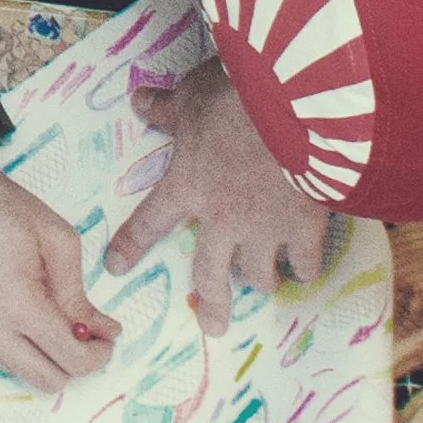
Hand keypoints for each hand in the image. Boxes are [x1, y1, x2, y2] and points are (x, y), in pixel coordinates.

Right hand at [0, 160, 120, 392]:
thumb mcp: (56, 239)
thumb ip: (79, 294)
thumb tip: (100, 331)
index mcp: (17, 304)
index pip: (71, 359)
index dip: (99, 353)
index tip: (108, 334)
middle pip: (48, 381)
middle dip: (76, 363)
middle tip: (87, 332)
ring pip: (23, 373)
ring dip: (48, 357)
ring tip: (56, 318)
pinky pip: (0, 355)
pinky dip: (23, 346)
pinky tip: (28, 313)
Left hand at [104, 57, 328, 332]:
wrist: (294, 108)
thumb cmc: (234, 98)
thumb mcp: (191, 95)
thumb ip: (166, 107)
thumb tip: (137, 100)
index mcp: (187, 186)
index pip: (150, 222)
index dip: (131, 246)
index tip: (116, 268)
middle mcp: (222, 218)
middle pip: (210, 273)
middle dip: (212, 302)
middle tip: (213, 327)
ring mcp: (265, 228)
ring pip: (258, 273)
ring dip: (259, 280)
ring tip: (263, 285)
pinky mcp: (305, 225)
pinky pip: (305, 260)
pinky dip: (305, 267)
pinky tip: (307, 270)